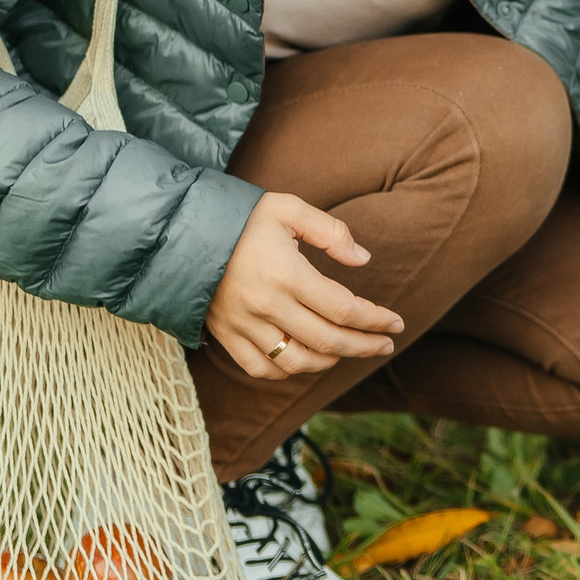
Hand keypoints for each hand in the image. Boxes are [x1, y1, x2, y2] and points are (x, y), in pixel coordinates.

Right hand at [204, 193, 404, 380]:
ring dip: (330, 361)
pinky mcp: (226, 335)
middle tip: (385, 344)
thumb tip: (363, 260)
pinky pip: (262, 368)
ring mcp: (243, 325)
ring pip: (296, 362)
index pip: (344, 309)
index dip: (375, 320)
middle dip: (364, 346)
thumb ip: (330, 231)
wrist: (183, 232)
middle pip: (327, 341)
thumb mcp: (288, 209)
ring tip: (349, 350)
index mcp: (286, 274)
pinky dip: (288, 371)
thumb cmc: (242, 218)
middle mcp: (266, 306)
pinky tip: (306, 359)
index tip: (396, 322)